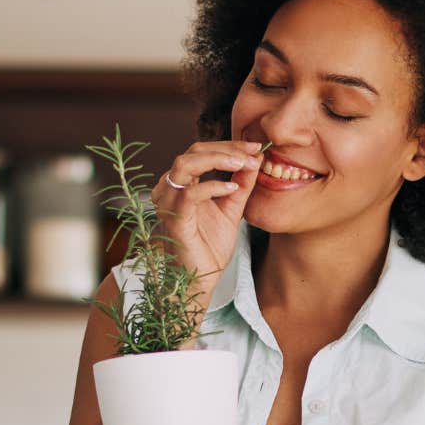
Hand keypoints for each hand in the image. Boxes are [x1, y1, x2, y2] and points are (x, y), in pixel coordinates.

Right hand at [151, 139, 267, 298]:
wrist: (201, 278)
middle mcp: (169, 189)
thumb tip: (256, 158)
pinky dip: (213, 186)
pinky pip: (190, 193)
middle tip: (252, 153)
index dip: (228, 145)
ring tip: (243, 164)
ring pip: (185, 164)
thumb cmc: (210, 246)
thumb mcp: (232, 208)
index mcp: (181, 184)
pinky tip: (232, 189)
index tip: (256, 147)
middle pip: (193, 151)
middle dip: (226, 148)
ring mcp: (168, 203)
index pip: (201, 151)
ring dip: (217, 160)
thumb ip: (242, 184)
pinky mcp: (174, 219)